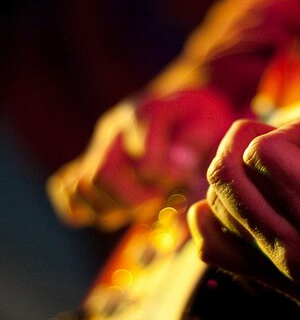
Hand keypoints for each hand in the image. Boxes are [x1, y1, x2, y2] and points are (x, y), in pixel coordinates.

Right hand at [47, 89, 234, 229]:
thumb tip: (177, 166)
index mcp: (149, 113)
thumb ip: (195, 142)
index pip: (146, 166)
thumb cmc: (203, 120)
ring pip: (81, 188)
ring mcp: (99, 145)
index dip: (168, 182)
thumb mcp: (212, 123)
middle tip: (160, 199)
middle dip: (134, 201)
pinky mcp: (89, 160)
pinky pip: (67, 190)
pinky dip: (87, 209)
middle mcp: (116, 127)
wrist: (189, 109)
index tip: (186, 177)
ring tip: (143, 203)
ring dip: (113, 209)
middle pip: (102, 177)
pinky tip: (120, 208)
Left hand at [188, 50, 299, 319]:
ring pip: (218, 202)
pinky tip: (225, 200)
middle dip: (249, 139)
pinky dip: (210, 217)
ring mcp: (280, 263)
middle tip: (283, 140)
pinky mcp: (270, 279)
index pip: (271, 153)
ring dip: (232, 169)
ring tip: (263, 164)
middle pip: (232, 171)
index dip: (293, 128)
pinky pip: (214, 248)